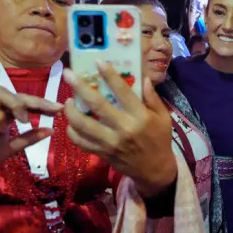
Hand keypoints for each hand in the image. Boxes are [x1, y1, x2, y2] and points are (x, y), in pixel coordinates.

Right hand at [0, 86, 61, 210]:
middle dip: (36, 100)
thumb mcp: (9, 148)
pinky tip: (3, 129)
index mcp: (4, 114)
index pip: (26, 103)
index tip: (61, 110)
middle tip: (53, 109)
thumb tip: (52, 130)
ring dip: (15, 103)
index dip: (43, 104)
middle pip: (16, 93)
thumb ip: (28, 139)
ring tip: (24, 119)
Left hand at [63, 61, 176, 196]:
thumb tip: (143, 77)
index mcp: (140, 117)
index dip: (109, 75)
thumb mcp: (163, 117)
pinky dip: (72, 131)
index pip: (122, 91)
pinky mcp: (101, 153)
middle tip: (68, 74)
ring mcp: (110, 142)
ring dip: (70, 109)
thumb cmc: (160, 140)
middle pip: (96, 104)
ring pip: (82, 124)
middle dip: (79, 86)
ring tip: (68, 100)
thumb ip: (152, 97)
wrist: (154, 170)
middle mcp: (123, 128)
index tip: (98, 62)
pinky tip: (71, 122)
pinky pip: (80, 141)